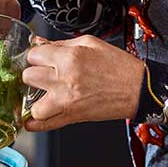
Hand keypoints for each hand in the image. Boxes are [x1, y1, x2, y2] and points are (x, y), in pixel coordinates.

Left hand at [20, 35, 144, 131]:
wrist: (138, 89)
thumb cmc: (118, 66)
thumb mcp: (90, 43)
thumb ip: (61, 43)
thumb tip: (39, 42)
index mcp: (70, 57)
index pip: (33, 54)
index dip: (36, 55)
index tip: (41, 58)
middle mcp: (65, 79)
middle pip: (28, 76)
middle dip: (33, 74)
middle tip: (43, 74)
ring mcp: (67, 100)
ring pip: (32, 103)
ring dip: (34, 99)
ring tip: (42, 94)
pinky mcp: (72, 116)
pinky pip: (45, 124)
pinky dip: (35, 123)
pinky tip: (32, 119)